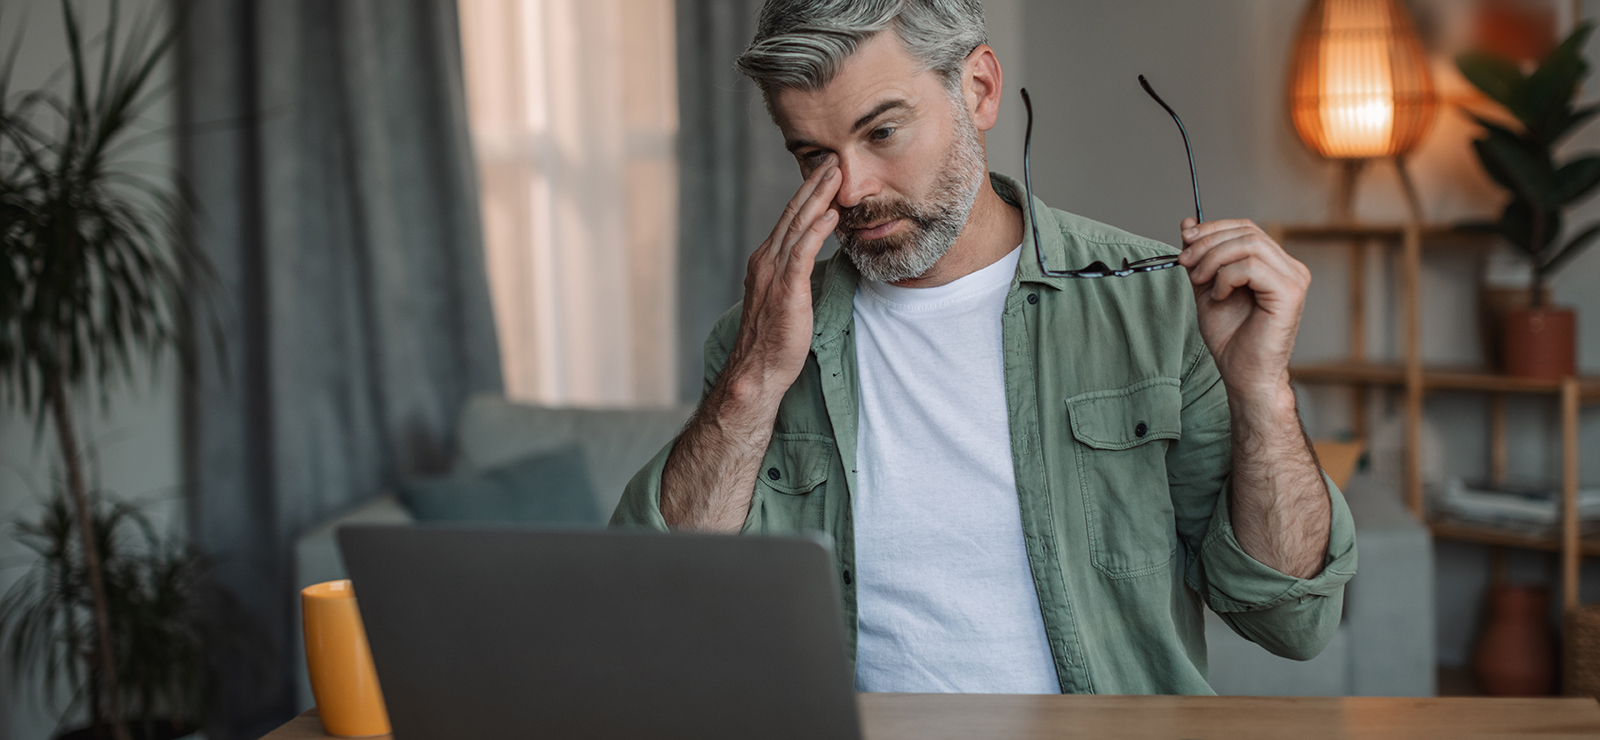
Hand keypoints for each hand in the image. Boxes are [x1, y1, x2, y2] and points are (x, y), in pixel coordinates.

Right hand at [721, 155, 841, 403]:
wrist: (757, 370)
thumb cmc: (773, 340)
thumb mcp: (784, 298)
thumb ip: (793, 275)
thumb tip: (809, 261)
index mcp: (765, 261)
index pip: (789, 219)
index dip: (807, 194)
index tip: (825, 173)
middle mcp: (766, 260)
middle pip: (793, 214)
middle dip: (813, 185)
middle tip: (833, 159)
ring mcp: (774, 273)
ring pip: (798, 226)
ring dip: (818, 198)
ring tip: (836, 175)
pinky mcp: (786, 289)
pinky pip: (802, 253)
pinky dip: (816, 231)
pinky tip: (831, 215)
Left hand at [1176, 218, 1310, 407]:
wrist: (1244, 374)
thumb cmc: (1231, 338)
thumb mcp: (1207, 288)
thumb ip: (1200, 257)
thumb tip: (1188, 223)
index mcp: (1274, 264)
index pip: (1245, 228)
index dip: (1212, 228)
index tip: (1184, 241)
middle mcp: (1290, 267)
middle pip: (1246, 232)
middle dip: (1207, 243)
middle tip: (1184, 262)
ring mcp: (1294, 279)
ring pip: (1248, 245)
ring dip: (1213, 259)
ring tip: (1200, 282)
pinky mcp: (1290, 293)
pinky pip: (1251, 267)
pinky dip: (1227, 278)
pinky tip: (1220, 296)